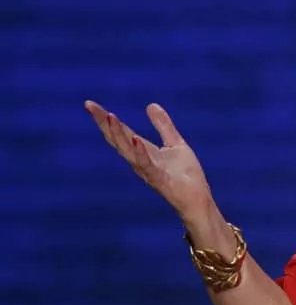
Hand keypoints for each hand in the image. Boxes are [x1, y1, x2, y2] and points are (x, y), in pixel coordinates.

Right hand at [85, 100, 217, 223]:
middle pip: (117, 139)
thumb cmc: (185, 175)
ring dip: (118, 134)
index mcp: (142, 151)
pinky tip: (136, 139)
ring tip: (110, 116)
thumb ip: (163, 126)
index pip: (121, 132)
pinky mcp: (159, 179)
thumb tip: (150, 105)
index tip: (90, 104)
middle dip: (103, 123)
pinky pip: (147, 165)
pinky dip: (140, 152)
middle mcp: (139, 161)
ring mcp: (147, 171)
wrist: (197, 200)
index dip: (105, 118)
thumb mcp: (175, 144)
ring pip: (127, 151)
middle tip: (89, 106)